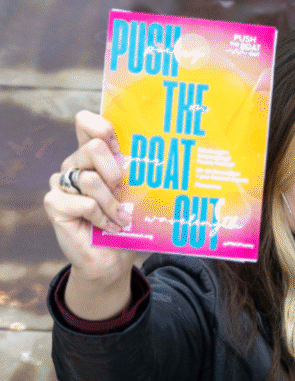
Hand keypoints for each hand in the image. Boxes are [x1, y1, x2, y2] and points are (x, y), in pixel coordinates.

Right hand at [43, 111, 133, 313]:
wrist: (113, 257)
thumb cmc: (128, 221)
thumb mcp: (137, 193)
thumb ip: (136, 172)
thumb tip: (153, 156)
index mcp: (95, 156)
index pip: (87, 123)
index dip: (101, 127)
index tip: (119, 146)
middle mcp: (76, 165)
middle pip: (94, 148)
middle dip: (116, 173)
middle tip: (123, 194)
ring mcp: (62, 184)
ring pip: (90, 179)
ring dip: (112, 202)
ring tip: (120, 217)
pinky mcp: (54, 204)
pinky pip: (83, 203)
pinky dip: (100, 217)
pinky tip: (106, 227)